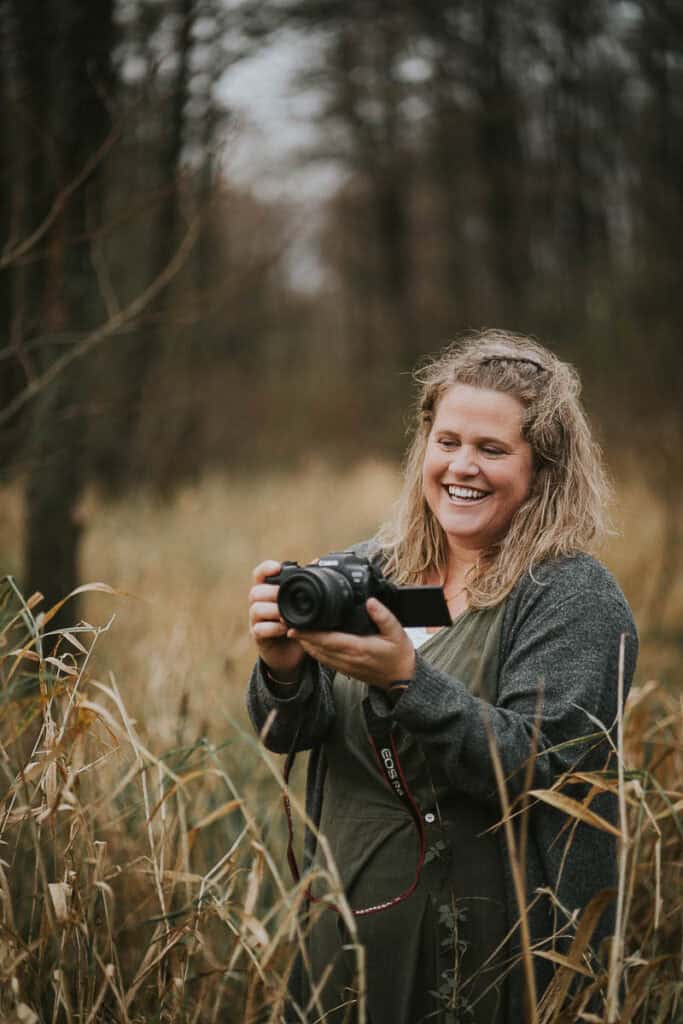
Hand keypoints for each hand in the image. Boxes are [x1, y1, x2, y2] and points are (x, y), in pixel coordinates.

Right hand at [248, 560, 306, 680]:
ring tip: (288, 617)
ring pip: (256, 609)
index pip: (259, 574)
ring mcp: (256, 621)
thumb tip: (316, 562)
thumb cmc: (297, 622)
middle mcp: (258, 603)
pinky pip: (259, 629)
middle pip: (256, 591)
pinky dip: (273, 628)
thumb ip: (305, 585)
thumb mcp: (301, 603)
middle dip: (273, 593)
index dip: (265, 568)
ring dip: (274, 611)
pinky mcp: (258, 637)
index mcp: (268, 591)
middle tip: (289, 598)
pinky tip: (286, 629)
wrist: (292, 652)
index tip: (277, 568)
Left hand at [288, 598, 414, 690]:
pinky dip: (312, 649)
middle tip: (286, 621)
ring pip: (317, 654)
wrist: (402, 678)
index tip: (294, 626)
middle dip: (301, 636)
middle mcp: (347, 659)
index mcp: (357, 648)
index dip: (309, 634)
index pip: (327, 640)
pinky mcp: (344, 669)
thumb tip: (371, 601)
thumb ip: (383, 616)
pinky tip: (307, 640)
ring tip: (292, 628)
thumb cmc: (398, 655)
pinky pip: (323, 659)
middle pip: (316, 648)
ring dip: (304, 643)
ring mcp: (344, 666)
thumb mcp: (397, 632)